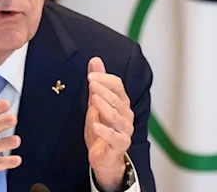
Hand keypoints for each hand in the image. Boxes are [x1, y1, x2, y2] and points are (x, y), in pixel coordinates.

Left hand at [85, 57, 133, 190]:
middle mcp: (125, 115)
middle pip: (116, 100)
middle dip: (103, 91)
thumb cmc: (101, 128)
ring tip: (94, 99)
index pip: (117, 86)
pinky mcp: (120, 144)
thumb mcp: (96, 103)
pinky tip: (95, 125)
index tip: (90, 76)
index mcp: (121, 102)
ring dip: (105, 107)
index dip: (105, 79)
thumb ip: (97, 83)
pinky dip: (104, 131)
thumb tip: (95, 60)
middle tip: (91, 83)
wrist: (103, 156)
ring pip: (115, 116)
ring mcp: (124, 130)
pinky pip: (113, 137)